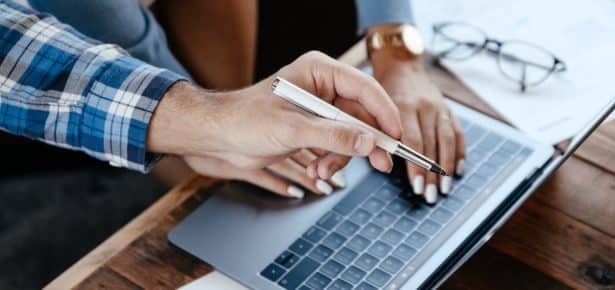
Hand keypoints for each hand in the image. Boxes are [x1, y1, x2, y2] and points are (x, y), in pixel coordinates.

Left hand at [147, 51, 401, 196]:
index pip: (364, 88)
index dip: (384, 112)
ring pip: (351, 133)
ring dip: (342, 156)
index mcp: (319, 71)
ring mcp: (320, 108)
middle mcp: (323, 86)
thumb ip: (333, 135)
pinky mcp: (314, 127)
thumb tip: (368, 142)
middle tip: (380, 164)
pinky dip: (331, 159)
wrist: (219, 136)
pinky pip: (337, 144)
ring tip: (322, 171)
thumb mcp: (293, 129)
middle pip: (362, 114)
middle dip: (365, 142)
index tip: (394, 136)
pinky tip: (317, 170)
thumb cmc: (246, 121)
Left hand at [370, 49, 465, 204]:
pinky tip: (457, 170)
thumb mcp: (372, 107)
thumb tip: (377, 161)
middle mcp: (424, 105)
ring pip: (447, 140)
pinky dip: (459, 152)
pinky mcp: (448, 109)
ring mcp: (438, 106)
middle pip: (430, 144)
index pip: (412, 140)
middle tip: (430, 196)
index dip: (415, 165)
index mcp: (403, 104)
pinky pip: (457, 132)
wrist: (400, 66)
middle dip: (431, 173)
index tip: (416, 186)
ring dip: (446, 166)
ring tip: (444, 188)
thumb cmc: (381, 91)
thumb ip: (372, 132)